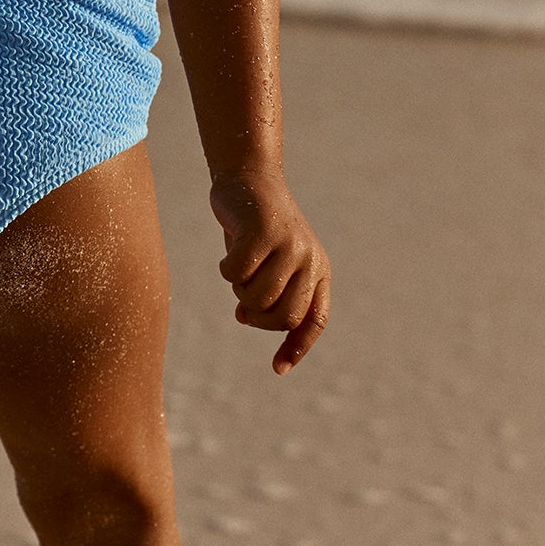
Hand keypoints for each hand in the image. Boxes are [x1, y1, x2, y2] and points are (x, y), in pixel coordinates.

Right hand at [209, 169, 329, 375]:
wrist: (248, 176)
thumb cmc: (256, 227)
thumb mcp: (270, 263)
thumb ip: (268, 293)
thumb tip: (248, 318)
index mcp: (318, 270)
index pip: (315, 320)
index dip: (298, 346)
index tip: (278, 369)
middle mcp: (309, 258)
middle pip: (283, 316)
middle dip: (257, 318)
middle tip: (243, 305)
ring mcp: (289, 244)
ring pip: (258, 297)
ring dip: (239, 291)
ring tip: (238, 270)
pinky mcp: (263, 231)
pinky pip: (236, 273)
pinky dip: (226, 268)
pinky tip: (229, 251)